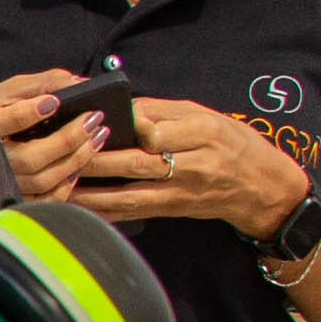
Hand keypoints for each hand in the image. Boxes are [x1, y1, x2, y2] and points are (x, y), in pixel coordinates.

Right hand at [0, 69, 108, 202]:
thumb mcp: (7, 90)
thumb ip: (42, 83)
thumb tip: (79, 82)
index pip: (8, 122)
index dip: (31, 113)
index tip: (54, 103)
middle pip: (33, 158)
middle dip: (69, 139)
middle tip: (94, 119)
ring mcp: (2, 182)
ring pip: (42, 181)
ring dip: (75, 160)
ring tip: (96, 139)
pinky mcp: (12, 196)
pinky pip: (43, 200)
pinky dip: (65, 186)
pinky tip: (78, 167)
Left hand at [72, 96, 316, 235]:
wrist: (262, 188)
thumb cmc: (232, 143)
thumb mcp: (208, 116)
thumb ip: (166, 111)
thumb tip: (125, 107)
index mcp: (203, 135)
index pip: (159, 132)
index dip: (128, 128)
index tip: (97, 119)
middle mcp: (191, 167)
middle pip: (136, 165)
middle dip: (95, 161)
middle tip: (62, 152)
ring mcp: (179, 194)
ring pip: (128, 196)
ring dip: (90, 192)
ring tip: (59, 183)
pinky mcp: (170, 212)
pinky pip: (131, 214)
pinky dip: (102, 212)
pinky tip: (76, 207)